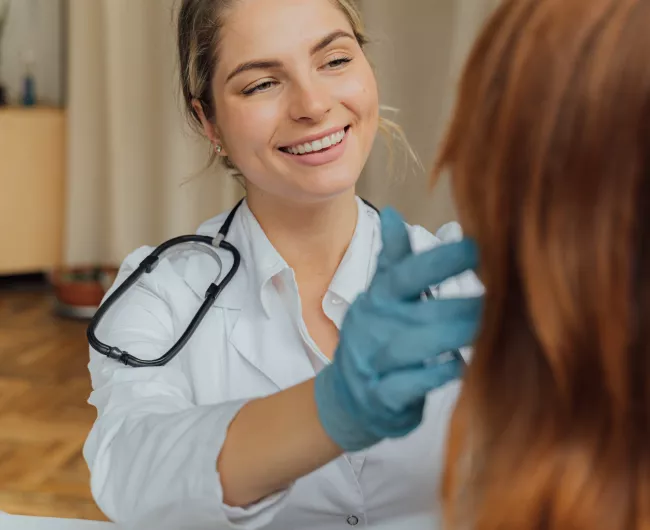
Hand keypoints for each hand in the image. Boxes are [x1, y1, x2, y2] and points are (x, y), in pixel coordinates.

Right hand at [314, 208, 481, 451]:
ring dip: (454, 336)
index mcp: (377, 300)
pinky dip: (436, 375)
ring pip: (415, 347)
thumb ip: (393, 259)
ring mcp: (374, 364)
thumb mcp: (379, 298)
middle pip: (420, 311)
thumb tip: (392, 213)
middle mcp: (373, 328)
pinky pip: (409, 385)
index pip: (405, 274)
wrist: (348, 398)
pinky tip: (461, 365)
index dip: (440, 260)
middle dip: (463, 305)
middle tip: (503, 297)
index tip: (477, 248)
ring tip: (490, 329)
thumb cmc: (376, 340)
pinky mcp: (381, 397)